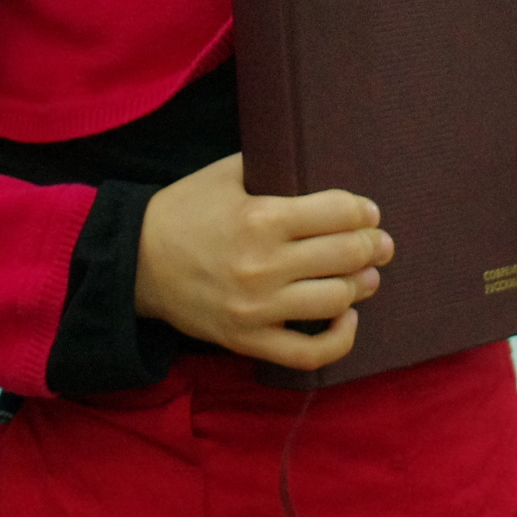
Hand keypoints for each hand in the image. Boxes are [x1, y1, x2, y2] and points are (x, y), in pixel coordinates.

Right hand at [135, 153, 393, 369]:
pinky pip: (309, 353)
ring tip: (365, 276)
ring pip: (336, 300)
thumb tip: (321, 163)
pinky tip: (347, 318)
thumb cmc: (185, 210)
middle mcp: (263, 265)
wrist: (136, 261)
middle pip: (345, 256)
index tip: (369, 213)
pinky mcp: (248, 341)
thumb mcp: (227, 174)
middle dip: (373, 246)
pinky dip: (339, 339)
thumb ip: (274, 165)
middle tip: (380, 243)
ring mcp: (257, 308)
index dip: (363, 212)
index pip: (339, 214)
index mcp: (261, 218)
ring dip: (360, 285)